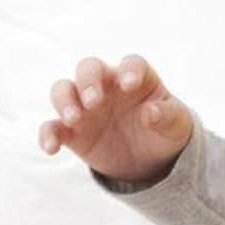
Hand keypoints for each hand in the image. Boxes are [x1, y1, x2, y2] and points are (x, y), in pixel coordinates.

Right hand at [38, 53, 194, 184]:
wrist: (150, 160)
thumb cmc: (164, 131)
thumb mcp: (176, 125)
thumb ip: (168, 116)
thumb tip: (151, 113)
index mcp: (136, 78)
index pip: (132, 64)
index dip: (130, 70)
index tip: (130, 85)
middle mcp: (106, 85)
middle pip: (88, 68)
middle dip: (88, 81)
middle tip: (93, 102)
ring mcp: (86, 106)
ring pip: (63, 90)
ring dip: (64, 101)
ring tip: (73, 120)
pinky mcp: (73, 131)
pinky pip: (53, 127)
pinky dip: (48, 134)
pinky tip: (51, 148)